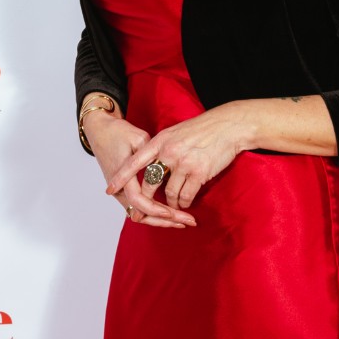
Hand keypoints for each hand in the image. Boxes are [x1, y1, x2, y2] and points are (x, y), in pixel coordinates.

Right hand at [85, 111, 196, 228]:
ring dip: (160, 220)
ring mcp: (120, 193)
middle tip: (188, 221)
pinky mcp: (123, 193)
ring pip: (140, 215)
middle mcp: (119, 188)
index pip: (138, 200)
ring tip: (182, 221)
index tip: (172, 211)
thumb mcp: (139, 139)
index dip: (156, 208)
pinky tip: (171, 215)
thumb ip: (153, 155)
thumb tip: (173, 169)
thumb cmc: (119, 133)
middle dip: (165, 220)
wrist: (100, 132)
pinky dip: (154, 215)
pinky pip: (139, 209)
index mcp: (122, 174)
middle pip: (141, 214)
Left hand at [104, 104, 250, 213]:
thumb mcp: (175, 133)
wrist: (228, 126)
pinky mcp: (199, 172)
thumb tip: (152, 164)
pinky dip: (185, 203)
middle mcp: (169, 152)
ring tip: (174, 208)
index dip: (121, 177)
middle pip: (151, 183)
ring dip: (171, 204)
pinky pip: (186, 195)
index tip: (109, 189)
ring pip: (170, 193)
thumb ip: (162, 147)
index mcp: (160, 141)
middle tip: (140, 212)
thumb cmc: (203, 129)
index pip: (135, 162)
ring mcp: (184, 163)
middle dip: (146, 201)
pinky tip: (186, 204)